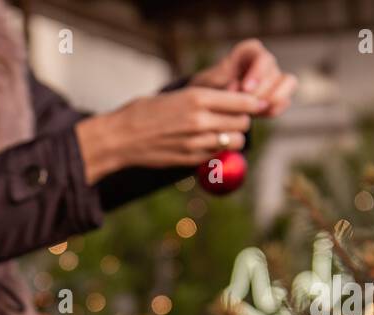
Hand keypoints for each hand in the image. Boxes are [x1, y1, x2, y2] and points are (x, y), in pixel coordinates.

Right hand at [76, 86, 266, 182]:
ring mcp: (195, 142)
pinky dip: (218, 150)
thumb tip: (234, 100)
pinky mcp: (190, 159)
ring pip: (234, 141)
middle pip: (242, 123)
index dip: (252, 104)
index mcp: (197, 97)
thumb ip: (205, 99)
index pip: (242, 101)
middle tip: (234, 119)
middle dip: (242, 121)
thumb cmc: (145, 112)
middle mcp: (200, 120)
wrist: (120, 137)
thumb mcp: (177, 95)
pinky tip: (207, 144)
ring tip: (223, 133)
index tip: (254, 105)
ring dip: (234, 138)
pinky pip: (217, 154)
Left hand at [191, 39, 296, 117]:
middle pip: (274, 73)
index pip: (261, 56)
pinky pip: (285, 99)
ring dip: (272, 100)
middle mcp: (264, 61)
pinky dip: (275, 109)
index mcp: (248, 51)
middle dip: (260, 92)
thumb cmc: (206, 89)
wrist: (208, 102)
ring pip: (287, 83)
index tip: (245, 89)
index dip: (257, 72)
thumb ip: (223, 84)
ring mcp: (273, 76)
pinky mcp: (278, 93)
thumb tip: (241, 91)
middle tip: (243, 106)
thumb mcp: (208, 84)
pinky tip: (261, 115)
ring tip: (253, 111)